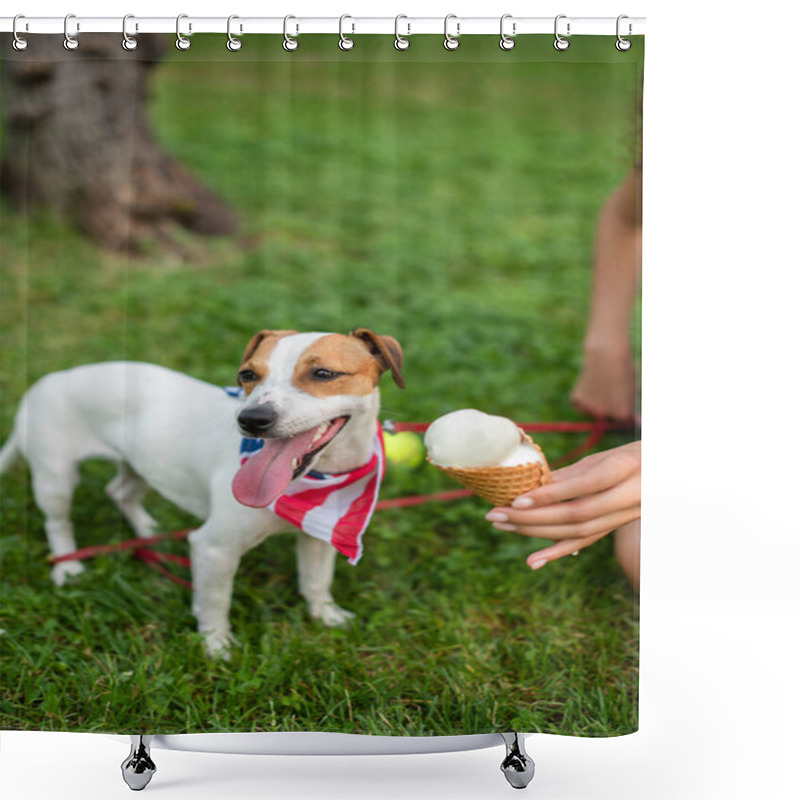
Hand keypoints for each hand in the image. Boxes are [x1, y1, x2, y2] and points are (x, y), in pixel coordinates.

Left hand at [485, 441, 639, 569]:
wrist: (669, 473)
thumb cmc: (633, 456)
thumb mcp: (606, 456)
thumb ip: (574, 472)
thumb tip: (532, 481)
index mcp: (627, 467)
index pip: (586, 486)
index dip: (552, 495)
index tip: (518, 499)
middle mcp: (630, 495)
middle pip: (576, 514)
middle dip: (532, 517)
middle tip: (495, 514)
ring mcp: (626, 515)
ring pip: (578, 531)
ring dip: (536, 532)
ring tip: (502, 524)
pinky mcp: (618, 527)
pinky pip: (586, 542)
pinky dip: (557, 552)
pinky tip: (532, 561)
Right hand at [571, 345, 637, 423]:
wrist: (606, 354)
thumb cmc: (623, 371)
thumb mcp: (631, 391)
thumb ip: (631, 409)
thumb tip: (637, 424)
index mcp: (622, 414)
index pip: (624, 422)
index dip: (624, 410)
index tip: (623, 398)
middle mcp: (605, 414)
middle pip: (607, 418)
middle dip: (610, 409)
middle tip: (611, 389)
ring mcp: (589, 408)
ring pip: (593, 412)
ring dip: (596, 403)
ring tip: (602, 384)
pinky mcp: (576, 400)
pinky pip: (580, 405)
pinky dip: (584, 397)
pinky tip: (590, 383)